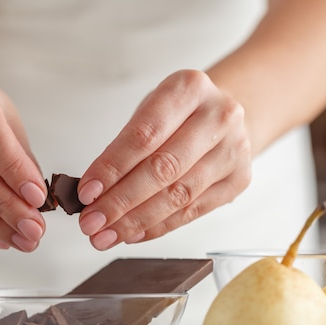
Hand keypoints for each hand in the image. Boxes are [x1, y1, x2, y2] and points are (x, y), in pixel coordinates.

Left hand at [77, 69, 251, 250]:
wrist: (221, 116)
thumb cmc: (177, 114)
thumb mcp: (149, 112)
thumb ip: (123, 147)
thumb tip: (93, 192)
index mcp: (189, 89)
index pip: (144, 135)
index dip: (112, 167)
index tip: (87, 192)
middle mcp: (218, 117)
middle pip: (163, 168)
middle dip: (121, 202)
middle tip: (92, 222)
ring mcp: (234, 149)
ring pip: (179, 195)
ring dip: (137, 221)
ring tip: (107, 235)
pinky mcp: (238, 179)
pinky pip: (193, 211)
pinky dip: (158, 226)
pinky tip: (134, 233)